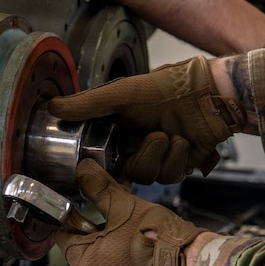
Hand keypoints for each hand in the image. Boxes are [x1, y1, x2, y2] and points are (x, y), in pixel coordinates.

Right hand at [48, 56, 243, 184]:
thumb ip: (87, 105)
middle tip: (156, 134)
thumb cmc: (168, 88)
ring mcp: (158, 156)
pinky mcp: (180, 165)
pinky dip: (181, 158)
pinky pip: (172, 177)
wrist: (212, 95)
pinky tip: (187, 141)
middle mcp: (136, 145)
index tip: (112, 159)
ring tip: (176, 135)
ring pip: (151, 176)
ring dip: (166, 155)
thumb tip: (52, 107)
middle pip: (129, 172)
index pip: (102, 158)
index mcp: (119, 130)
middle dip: (145, 155)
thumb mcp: (122, 94)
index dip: (106, 163)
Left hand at [56, 160, 208, 265]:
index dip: (79, 220)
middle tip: (124, 225)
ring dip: (116, 258)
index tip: (93, 213)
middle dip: (101, 238)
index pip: (66, 237)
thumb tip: (84, 171)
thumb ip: (99, 188)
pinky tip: (147, 263)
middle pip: (86, 256)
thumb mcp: (126, 206)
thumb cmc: (161, 241)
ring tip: (139, 244)